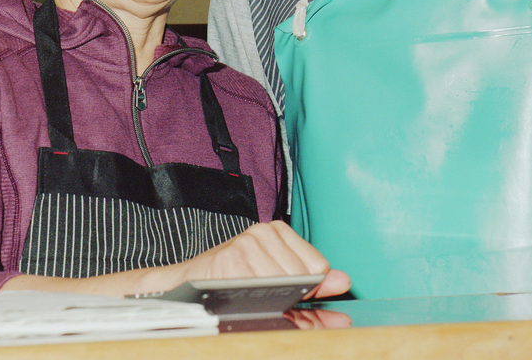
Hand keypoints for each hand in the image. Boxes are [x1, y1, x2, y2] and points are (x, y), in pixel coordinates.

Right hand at [184, 221, 350, 299]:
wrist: (188, 285)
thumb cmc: (232, 282)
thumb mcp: (277, 284)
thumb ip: (313, 291)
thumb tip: (344, 290)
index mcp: (279, 232)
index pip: (318, 265)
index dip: (309, 288)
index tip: (295, 294)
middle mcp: (265, 232)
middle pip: (302, 276)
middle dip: (289, 296)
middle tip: (266, 295)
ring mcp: (248, 243)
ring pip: (282, 284)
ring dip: (269, 299)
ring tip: (251, 293)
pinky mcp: (232, 258)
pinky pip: (260, 289)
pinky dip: (254, 300)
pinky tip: (240, 293)